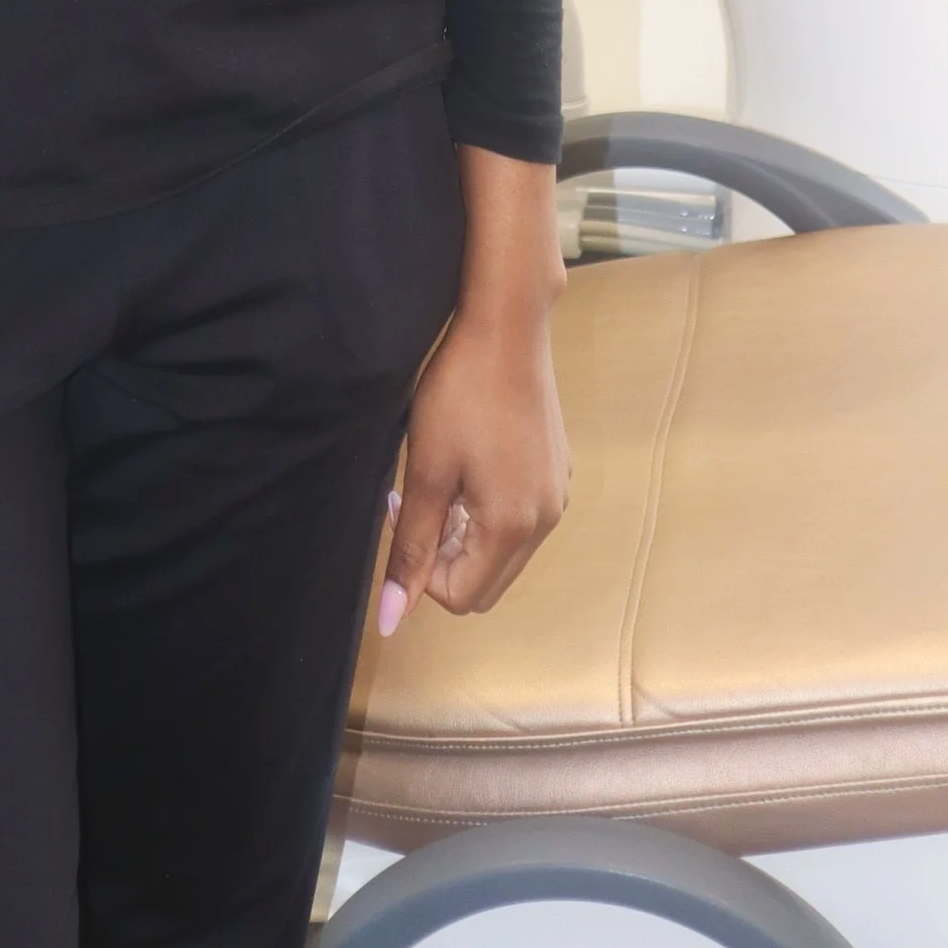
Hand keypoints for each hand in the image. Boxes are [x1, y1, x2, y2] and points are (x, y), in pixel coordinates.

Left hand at [379, 302, 569, 631]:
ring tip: (445, 481)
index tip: (406, 511)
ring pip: (504, 553)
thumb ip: (411, 550)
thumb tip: (390, 619)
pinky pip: (521, 520)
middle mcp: (546, 522)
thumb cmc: (460, 395)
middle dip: (446, 560)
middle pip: (486, 584)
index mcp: (513, 528)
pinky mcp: (557, 472)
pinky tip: (472, 465)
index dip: (421, 571)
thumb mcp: (427, 473)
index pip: (460, 598)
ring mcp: (556, 496)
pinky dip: (490, 514)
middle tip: (422, 502)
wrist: (507, 328)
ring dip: (467, 537)